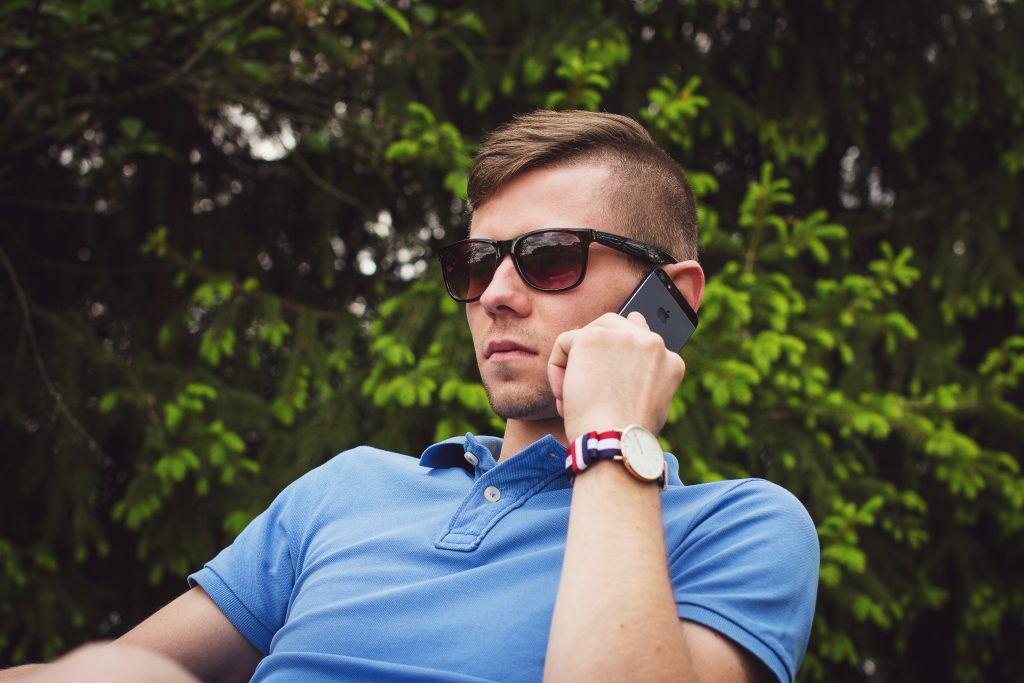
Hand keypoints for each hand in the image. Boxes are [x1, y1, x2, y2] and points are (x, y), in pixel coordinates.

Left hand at [547, 311, 685, 441]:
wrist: (615, 442)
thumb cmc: (627, 435)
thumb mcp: (650, 405)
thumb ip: (643, 378)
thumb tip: (623, 363)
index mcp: (670, 360)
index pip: (640, 340)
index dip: (616, 358)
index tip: (606, 378)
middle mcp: (652, 342)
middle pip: (613, 326)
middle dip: (594, 352)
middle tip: (585, 385)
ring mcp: (623, 336)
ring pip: (588, 334)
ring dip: (576, 363)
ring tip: (573, 395)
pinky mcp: (592, 338)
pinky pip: (565, 343)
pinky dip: (557, 369)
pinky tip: (564, 395)